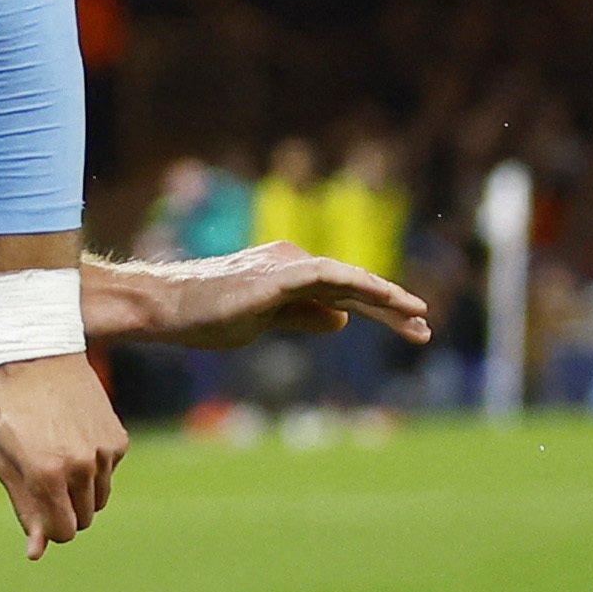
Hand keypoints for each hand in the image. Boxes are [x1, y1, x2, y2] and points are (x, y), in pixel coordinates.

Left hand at [0, 352, 126, 560]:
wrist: (40, 357)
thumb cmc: (13, 410)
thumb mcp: (7, 460)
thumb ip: (24, 507)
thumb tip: (36, 553)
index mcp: (47, 474)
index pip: (63, 532)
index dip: (51, 530)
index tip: (41, 514)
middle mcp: (81, 466)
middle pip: (84, 519)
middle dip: (65, 510)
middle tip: (45, 480)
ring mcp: (104, 453)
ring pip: (99, 499)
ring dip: (81, 491)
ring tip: (59, 456)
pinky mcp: (118, 440)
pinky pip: (108, 472)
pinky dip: (94, 466)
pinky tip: (75, 436)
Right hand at [103, 243, 430, 351]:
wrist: (166, 308)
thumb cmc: (204, 316)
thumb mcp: (263, 322)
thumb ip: (302, 317)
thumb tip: (343, 320)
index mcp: (289, 274)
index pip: (344, 293)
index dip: (380, 310)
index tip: (412, 328)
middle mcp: (293, 262)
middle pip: (352, 286)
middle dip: (391, 307)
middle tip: (425, 329)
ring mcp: (285, 266)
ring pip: (347, 279)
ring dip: (385, 297)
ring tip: (417, 316)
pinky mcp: (277, 275)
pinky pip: (329, 276)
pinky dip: (360, 284)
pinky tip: (386, 296)